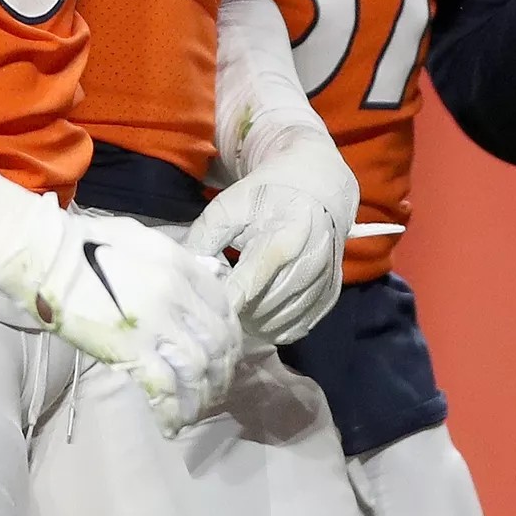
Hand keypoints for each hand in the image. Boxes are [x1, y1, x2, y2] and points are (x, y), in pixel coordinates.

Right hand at [0, 167, 240, 433]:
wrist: (45, 257)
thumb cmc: (84, 245)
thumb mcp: (139, 239)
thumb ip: (177, 259)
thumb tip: (208, 273)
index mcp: (179, 265)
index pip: (223, 308)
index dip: (229, 339)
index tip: (223, 357)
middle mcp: (176, 293)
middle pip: (217, 344)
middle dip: (221, 374)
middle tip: (213, 392)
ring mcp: (155, 322)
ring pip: (198, 371)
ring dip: (201, 398)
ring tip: (194, 414)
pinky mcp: (130, 348)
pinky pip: (165, 387)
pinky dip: (173, 411)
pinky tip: (172, 426)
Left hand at [185, 128, 354, 344]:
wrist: (316, 187)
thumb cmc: (268, 195)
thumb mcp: (230, 205)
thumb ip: (204, 236)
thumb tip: (184, 271)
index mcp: (285, 237)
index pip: (248, 283)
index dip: (223, 300)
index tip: (204, 305)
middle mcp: (311, 263)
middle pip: (262, 308)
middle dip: (235, 308)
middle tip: (220, 296)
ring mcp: (324, 282)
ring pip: (278, 323)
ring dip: (253, 320)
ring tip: (238, 300)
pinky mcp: (330, 296)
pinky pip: (297, 328)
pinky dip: (274, 326)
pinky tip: (261, 309)